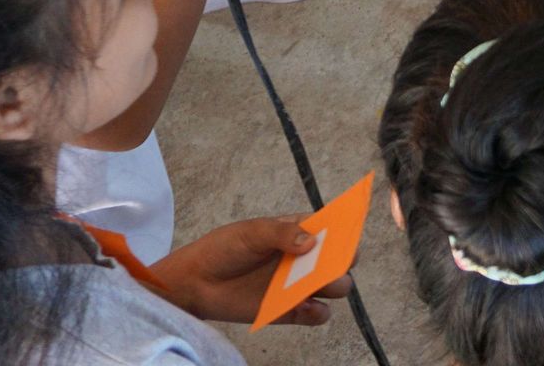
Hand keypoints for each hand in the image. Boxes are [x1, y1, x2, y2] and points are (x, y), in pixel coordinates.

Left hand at [145, 216, 351, 326]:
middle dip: (343, 259)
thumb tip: (312, 242)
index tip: (347, 232)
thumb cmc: (223, 249)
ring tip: (323, 285)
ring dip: (335, 286)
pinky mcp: (289, 311)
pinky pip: (316, 315)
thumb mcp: (251, 233)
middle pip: (338, 259)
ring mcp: (298, 285)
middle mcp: (303, 258)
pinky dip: (319, 313)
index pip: (329, 228)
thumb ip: (281, 234)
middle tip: (335, 261)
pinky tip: (307, 306)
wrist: (195, 283)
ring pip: (334, 286)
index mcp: (297, 232)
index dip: (342, 228)